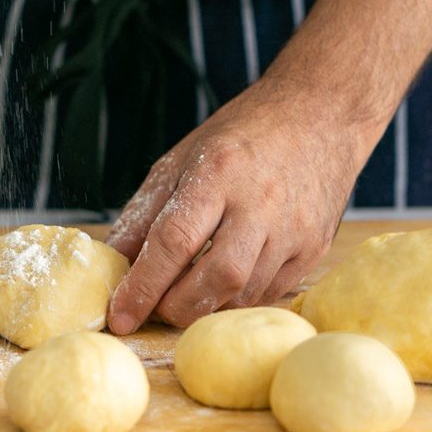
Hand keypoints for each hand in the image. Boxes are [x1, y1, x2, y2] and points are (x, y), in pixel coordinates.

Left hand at [106, 71, 363, 332]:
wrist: (318, 116)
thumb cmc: (242, 136)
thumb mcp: (183, 158)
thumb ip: (146, 212)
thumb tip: (113, 261)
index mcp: (219, 171)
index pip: (175, 239)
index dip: (143, 284)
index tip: (120, 315)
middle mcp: (260, 202)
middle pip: (216, 277)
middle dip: (177, 306)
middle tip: (154, 308)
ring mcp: (294, 228)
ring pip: (245, 293)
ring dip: (207, 306)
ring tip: (185, 294)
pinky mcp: (314, 247)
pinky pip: (271, 293)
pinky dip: (238, 298)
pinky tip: (223, 284)